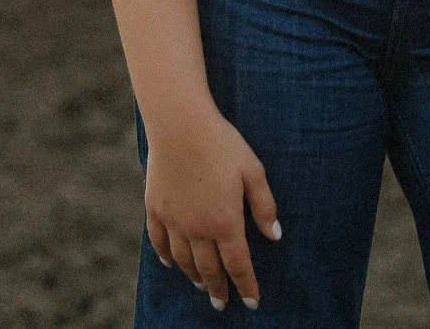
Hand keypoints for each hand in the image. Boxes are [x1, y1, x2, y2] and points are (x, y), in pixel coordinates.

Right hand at [144, 108, 278, 310]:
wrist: (180, 123)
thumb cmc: (221, 144)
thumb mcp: (253, 171)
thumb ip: (264, 206)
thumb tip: (274, 235)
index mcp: (225, 222)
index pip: (238, 265)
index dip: (247, 287)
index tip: (253, 302)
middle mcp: (197, 228)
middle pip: (209, 270)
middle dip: (218, 290)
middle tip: (222, 304)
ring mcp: (173, 220)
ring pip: (183, 260)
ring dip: (194, 277)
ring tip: (201, 286)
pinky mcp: (155, 208)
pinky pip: (158, 241)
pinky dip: (165, 257)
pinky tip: (171, 264)